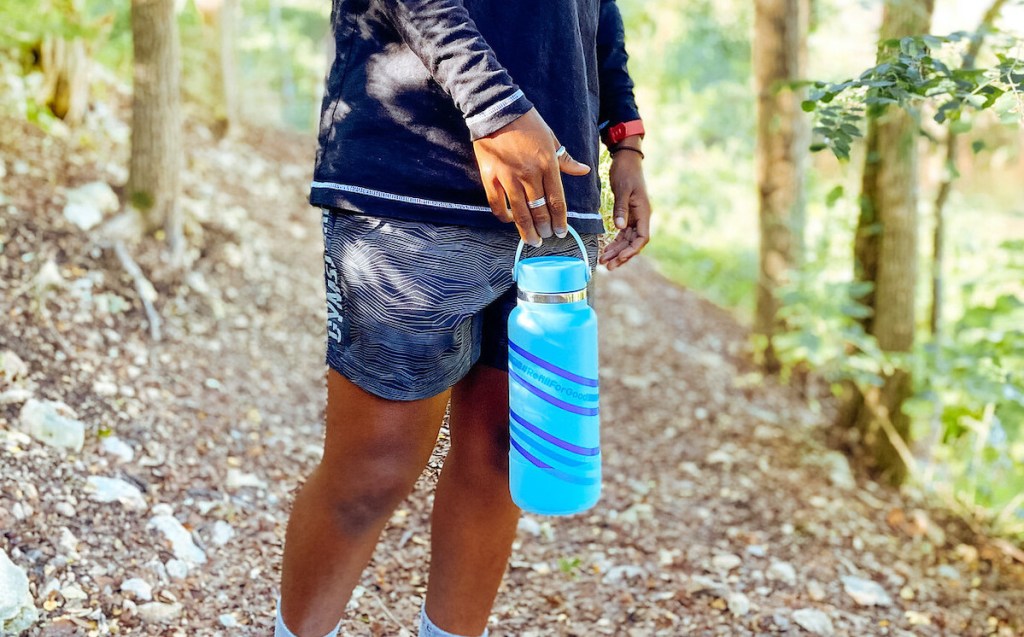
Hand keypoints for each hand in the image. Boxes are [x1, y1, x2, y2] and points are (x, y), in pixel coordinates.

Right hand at [473, 109, 590, 246]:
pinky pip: (497, 203)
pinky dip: (504, 215)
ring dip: (526, 229)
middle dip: (545, 228)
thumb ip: (566, 159)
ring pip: (519, 212)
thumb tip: (584, 170)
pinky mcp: (490, 176)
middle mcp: (529, 175)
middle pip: (539, 210)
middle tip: (546, 238)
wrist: (497, 110)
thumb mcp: (551, 139)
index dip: (560, 220)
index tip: (561, 232)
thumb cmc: (528, 123)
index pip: (556, 201)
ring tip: (532, 240)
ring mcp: (508, 177)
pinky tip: (509, 220)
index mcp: (547, 165)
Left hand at [599, 141, 651, 269]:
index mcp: (644, 212)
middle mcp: (641, 217)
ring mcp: (635, 217)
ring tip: (603, 261)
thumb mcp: (622, 189)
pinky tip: (605, 249)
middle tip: (607, 266)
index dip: (632, 250)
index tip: (620, 257)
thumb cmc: (626, 172)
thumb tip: (619, 228)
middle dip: (621, 255)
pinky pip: (622, 234)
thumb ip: (621, 209)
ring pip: (627, 240)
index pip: (642, 237)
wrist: (626, 160)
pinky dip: (614, 242)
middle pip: (633, 243)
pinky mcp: (627, 215)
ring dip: (616, 251)